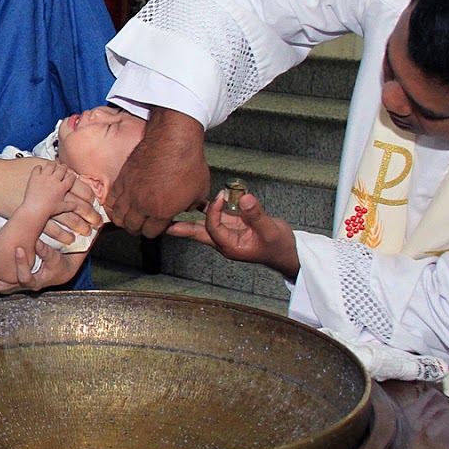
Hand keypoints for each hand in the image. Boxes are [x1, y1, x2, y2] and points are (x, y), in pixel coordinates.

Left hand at [0, 242, 85, 293]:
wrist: (59, 271)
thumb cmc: (59, 265)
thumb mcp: (56, 258)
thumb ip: (46, 252)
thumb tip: (36, 242)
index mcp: (34, 283)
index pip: (24, 278)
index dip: (21, 264)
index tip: (19, 249)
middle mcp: (21, 286)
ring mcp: (14, 283)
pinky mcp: (10, 277)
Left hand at [22, 162, 77, 216]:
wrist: (34, 209)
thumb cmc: (48, 210)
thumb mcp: (61, 208)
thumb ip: (70, 206)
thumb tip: (76, 206)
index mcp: (62, 187)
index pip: (70, 178)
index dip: (72, 176)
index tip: (73, 174)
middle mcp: (54, 180)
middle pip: (61, 169)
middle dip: (63, 167)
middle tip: (64, 166)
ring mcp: (44, 177)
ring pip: (50, 166)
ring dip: (52, 164)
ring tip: (53, 164)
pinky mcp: (34, 177)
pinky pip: (37, 168)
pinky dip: (38, 167)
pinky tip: (39, 168)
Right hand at [105, 107, 209, 237]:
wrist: (173, 139)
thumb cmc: (188, 162)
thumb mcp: (200, 190)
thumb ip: (192, 204)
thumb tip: (188, 207)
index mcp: (162, 212)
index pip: (151, 233)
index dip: (155, 231)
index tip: (158, 225)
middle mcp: (142, 205)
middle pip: (132, 227)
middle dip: (138, 228)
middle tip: (142, 224)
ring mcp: (129, 192)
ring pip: (118, 216)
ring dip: (123, 219)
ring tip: (128, 217)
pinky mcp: (122, 179)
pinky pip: (111, 199)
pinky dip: (114, 205)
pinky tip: (119, 204)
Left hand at [167, 190, 300, 280]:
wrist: (287, 251)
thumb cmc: (279, 246)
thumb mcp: (270, 231)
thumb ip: (257, 215)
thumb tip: (245, 199)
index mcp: (230, 247)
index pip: (212, 228)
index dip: (213, 212)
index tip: (219, 197)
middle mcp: (224, 241)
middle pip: (198, 232)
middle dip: (181, 227)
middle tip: (160, 223)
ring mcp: (228, 232)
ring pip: (205, 223)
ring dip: (192, 214)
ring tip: (173, 206)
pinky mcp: (233, 225)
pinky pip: (217, 215)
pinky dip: (210, 206)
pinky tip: (200, 198)